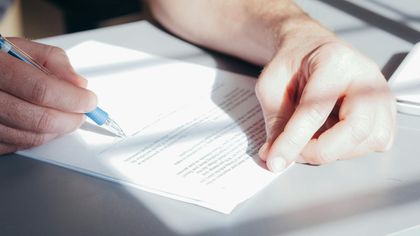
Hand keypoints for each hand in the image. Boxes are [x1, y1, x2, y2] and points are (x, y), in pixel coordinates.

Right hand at [0, 38, 96, 153]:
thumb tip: (79, 84)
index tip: (89, 100)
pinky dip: (41, 137)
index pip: (42, 90)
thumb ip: (55, 61)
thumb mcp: (23, 48)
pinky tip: (48, 125)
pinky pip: (20, 146)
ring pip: (32, 137)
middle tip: (83, 112)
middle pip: (40, 119)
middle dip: (71, 119)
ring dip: (59, 130)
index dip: (73, 99)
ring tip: (68, 117)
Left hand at [256, 38, 395, 171]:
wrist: (311, 49)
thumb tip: (275, 155)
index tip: (275, 160)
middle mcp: (366, 76)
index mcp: (334, 62)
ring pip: (369, 140)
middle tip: (295, 152)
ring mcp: (381, 94)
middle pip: (356, 129)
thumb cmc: (293, 62)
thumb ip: (275, 119)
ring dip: (334, 151)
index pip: (315, 110)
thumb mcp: (271, 84)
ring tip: (310, 138)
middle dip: (320, 151)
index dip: (293, 141)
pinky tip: (330, 135)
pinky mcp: (385, 111)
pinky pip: (376, 142)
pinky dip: (349, 148)